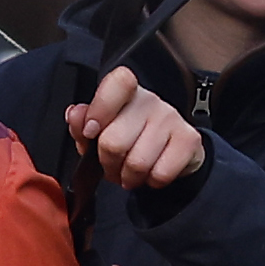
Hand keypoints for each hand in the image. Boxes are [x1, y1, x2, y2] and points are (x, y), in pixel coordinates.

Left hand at [66, 65, 206, 192]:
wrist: (171, 150)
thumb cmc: (130, 138)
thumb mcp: (100, 131)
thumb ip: (81, 123)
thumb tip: (75, 115)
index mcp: (125, 92)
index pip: (118, 83)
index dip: (100, 108)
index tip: (90, 132)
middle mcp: (150, 100)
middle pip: (115, 141)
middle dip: (108, 164)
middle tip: (113, 165)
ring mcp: (171, 118)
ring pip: (137, 162)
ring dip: (129, 177)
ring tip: (130, 173)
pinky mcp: (189, 139)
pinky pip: (160, 173)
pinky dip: (152, 182)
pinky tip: (152, 173)